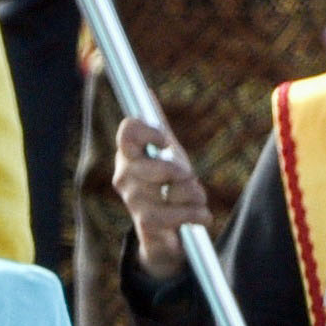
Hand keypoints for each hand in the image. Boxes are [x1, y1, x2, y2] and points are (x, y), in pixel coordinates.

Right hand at [112, 116, 211, 279]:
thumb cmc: (164, 186)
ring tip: (196, 200)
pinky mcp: (145, 223)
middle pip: (159, 166)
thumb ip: (158, 126)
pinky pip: (177, 214)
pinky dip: (196, 215)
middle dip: (182, 173)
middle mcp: (124, 176)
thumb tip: (145, 93)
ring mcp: (133, 200)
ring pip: (173, 190)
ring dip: (194, 195)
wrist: (163, 233)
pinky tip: (201, 216)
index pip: (128, 131)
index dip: (150, 131)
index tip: (165, 140)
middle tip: (188, 177)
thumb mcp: (165, 153)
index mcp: (128, 154)